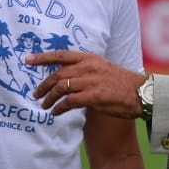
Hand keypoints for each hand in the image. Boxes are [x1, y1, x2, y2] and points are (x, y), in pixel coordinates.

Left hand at [27, 49, 145, 117]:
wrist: (140, 93)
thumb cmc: (121, 83)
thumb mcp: (102, 68)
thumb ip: (85, 70)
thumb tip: (66, 77)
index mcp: (90, 58)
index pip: (61, 55)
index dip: (43, 58)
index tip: (27, 60)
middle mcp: (88, 67)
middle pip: (57, 74)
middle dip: (43, 85)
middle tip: (36, 94)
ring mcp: (91, 81)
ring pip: (61, 88)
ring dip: (49, 98)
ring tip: (45, 106)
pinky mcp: (94, 96)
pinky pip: (69, 102)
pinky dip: (59, 108)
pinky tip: (56, 113)